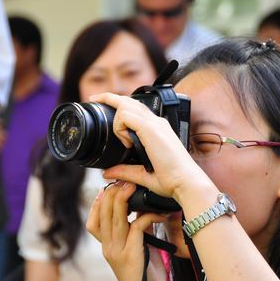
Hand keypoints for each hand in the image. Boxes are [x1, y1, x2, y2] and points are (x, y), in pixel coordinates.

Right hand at [86, 180, 168, 280]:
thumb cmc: (146, 274)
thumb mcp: (138, 248)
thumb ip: (136, 230)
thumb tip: (143, 209)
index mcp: (107, 246)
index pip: (93, 221)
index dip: (98, 203)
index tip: (108, 187)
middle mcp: (108, 248)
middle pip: (103, 214)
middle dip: (112, 194)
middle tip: (124, 180)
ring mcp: (117, 252)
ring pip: (115, 218)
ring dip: (124, 199)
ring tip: (133, 186)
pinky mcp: (131, 255)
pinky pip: (136, 228)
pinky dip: (147, 217)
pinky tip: (159, 213)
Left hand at [88, 93, 212, 202]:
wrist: (186, 183)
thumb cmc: (172, 180)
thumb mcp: (142, 175)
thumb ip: (124, 171)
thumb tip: (107, 172)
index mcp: (157, 130)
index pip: (136, 109)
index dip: (118, 103)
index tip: (102, 103)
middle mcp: (156, 123)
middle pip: (129, 101)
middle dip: (109, 97)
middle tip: (93, 99)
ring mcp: (155, 124)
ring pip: (125, 106)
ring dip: (117, 121)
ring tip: (123, 142)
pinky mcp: (151, 129)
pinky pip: (126, 116)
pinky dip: (120, 128)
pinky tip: (127, 143)